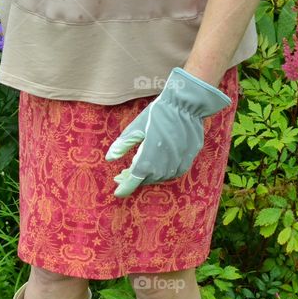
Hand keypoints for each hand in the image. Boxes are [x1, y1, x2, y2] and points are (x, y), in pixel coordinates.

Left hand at [105, 67, 231, 197]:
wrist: (187, 105)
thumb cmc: (158, 114)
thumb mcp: (135, 128)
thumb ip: (122, 145)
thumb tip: (109, 158)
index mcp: (147, 161)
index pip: (133, 182)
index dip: (124, 188)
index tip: (118, 193)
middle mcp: (163, 167)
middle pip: (145, 179)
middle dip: (134, 178)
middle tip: (124, 173)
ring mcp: (177, 165)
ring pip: (160, 177)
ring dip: (148, 175)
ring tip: (139, 167)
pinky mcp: (188, 160)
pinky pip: (173, 172)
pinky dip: (162, 171)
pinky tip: (157, 164)